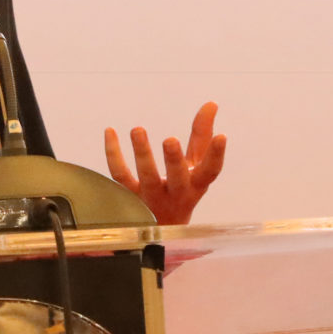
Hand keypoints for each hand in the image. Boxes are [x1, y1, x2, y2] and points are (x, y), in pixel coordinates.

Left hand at [103, 102, 226, 225]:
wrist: (160, 230)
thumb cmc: (182, 189)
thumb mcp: (195, 165)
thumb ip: (202, 135)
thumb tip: (211, 103)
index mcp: (195, 185)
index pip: (210, 172)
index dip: (217, 155)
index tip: (222, 137)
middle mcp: (175, 193)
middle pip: (176, 178)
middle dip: (174, 159)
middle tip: (170, 140)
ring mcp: (151, 197)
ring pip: (146, 177)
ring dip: (142, 154)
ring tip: (138, 130)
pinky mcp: (129, 197)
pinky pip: (119, 175)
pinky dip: (113, 153)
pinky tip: (110, 132)